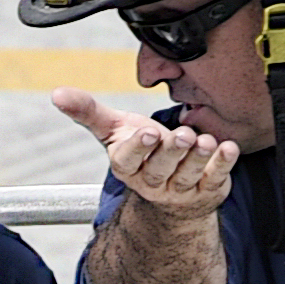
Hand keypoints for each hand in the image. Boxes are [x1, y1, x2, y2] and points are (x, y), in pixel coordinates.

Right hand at [49, 88, 234, 225]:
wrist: (170, 187)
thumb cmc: (142, 150)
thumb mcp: (114, 129)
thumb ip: (88, 112)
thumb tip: (56, 93)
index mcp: (128, 166)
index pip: (129, 160)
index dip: (138, 148)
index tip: (148, 133)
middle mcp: (153, 181)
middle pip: (160, 169)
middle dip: (172, 152)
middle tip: (183, 136)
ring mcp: (180, 189)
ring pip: (188, 175)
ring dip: (197, 158)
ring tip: (205, 141)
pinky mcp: (206, 190)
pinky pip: (215, 179)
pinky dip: (223, 164)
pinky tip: (228, 148)